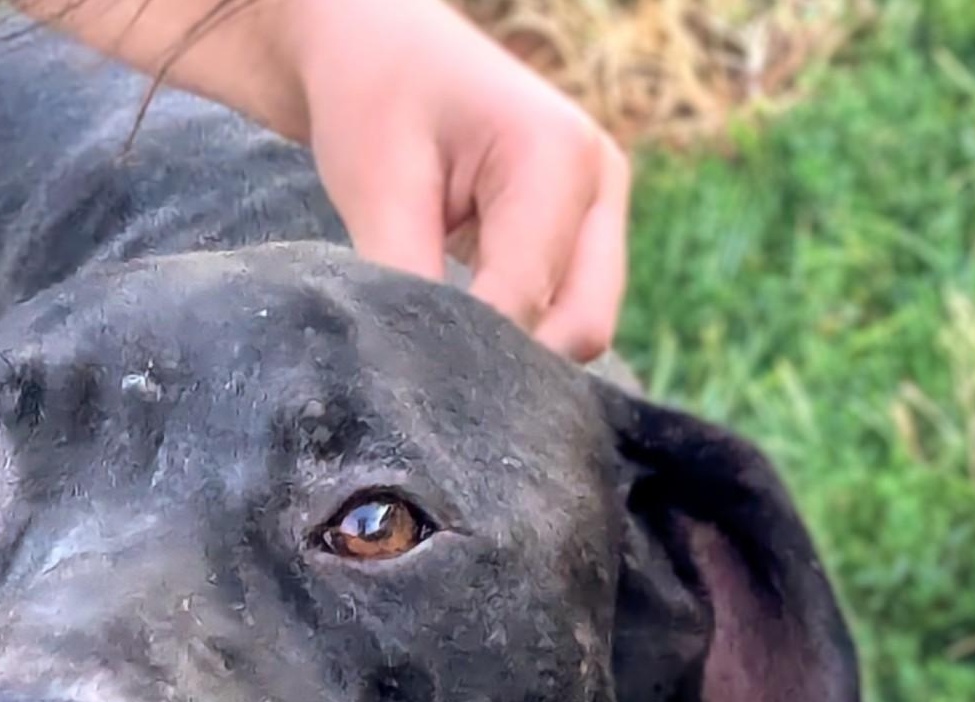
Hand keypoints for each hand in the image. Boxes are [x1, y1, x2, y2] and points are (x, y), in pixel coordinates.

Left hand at [284, 0, 630, 359]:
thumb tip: (422, 381)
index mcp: (558, 156)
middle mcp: (600, 181)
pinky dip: (519, 334)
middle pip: (582, 328)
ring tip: (441, 337)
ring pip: (580, 329)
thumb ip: (408, 286)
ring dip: (515, 351)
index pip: (528, 302)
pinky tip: (462, 324)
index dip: (470, 359)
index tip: (410, 383)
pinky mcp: (584, 231)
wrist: (378, 45)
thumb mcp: (378, 190)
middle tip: (430, 373)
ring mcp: (601, 207)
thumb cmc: (374, 97)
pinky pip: (566, 313)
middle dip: (510, 364)